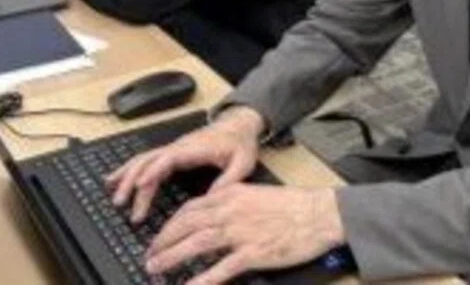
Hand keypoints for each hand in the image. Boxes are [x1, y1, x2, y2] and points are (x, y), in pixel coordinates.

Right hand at [105, 107, 264, 222]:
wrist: (238, 125)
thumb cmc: (239, 142)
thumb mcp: (243, 162)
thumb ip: (230, 180)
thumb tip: (212, 198)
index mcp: (193, 148)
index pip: (167, 159)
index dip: (152, 171)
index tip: (138, 186)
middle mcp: (178, 147)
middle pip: (148, 161)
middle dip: (132, 181)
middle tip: (122, 203)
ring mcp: (173, 149)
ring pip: (143, 161)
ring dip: (127, 177)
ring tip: (115, 198)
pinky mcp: (172, 153)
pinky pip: (147, 161)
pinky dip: (131, 170)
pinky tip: (116, 179)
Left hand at [146, 185, 344, 284]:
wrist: (320, 213)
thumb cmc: (294, 205)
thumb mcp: (257, 194)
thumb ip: (232, 202)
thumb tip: (212, 215)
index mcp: (231, 195)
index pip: (190, 209)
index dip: (170, 224)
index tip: (160, 236)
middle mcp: (230, 212)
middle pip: (186, 226)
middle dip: (163, 241)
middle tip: (149, 255)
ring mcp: (240, 233)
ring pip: (196, 244)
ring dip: (171, 257)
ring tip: (155, 268)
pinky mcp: (253, 254)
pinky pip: (220, 269)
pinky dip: (200, 280)